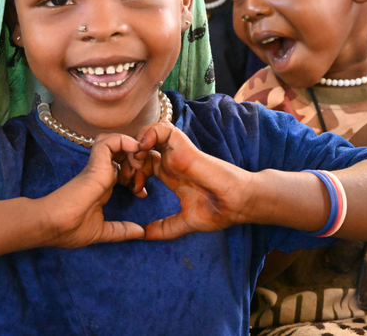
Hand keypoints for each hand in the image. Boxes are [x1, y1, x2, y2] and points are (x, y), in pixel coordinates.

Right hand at [41, 133, 145, 248]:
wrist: (54, 226)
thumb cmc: (69, 229)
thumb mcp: (101, 231)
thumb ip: (121, 230)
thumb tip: (141, 233)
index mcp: (101, 186)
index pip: (121, 169)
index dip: (136, 175)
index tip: (141, 193)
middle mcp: (100, 173)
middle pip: (122, 152)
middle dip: (138, 158)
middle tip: (145, 174)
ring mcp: (97, 167)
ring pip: (116, 141)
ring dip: (132, 147)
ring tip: (140, 162)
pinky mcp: (95, 163)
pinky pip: (111, 141)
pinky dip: (125, 141)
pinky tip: (135, 153)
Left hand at [130, 122, 253, 239]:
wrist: (238, 205)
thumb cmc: (218, 211)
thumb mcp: (184, 222)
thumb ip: (164, 228)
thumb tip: (144, 236)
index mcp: (170, 175)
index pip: (143, 164)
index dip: (132, 173)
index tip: (134, 190)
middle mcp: (171, 161)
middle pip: (141, 149)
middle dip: (129, 159)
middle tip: (128, 177)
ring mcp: (177, 152)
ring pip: (149, 135)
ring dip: (136, 145)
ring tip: (136, 162)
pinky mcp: (184, 147)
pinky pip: (163, 129)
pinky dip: (150, 133)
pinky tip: (144, 148)